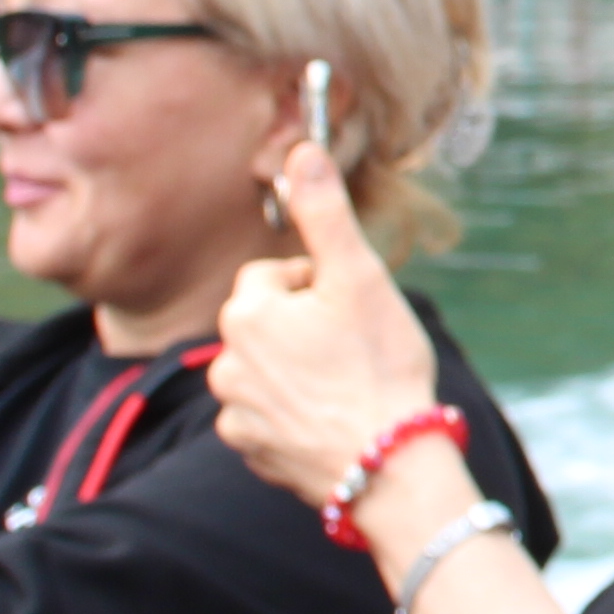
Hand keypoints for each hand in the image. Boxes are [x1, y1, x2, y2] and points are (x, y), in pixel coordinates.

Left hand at [209, 147, 445, 511]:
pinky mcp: (250, 451)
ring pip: (268, 370)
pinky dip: (295, 416)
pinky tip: (333, 423)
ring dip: (298, 372)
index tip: (351, 310)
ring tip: (347, 388)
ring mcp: (234, 412)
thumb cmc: (379, 366)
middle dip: (305, 328)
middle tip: (354, 349)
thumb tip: (300, 149)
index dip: (319, 285)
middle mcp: (225, 362)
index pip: (274, 275)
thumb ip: (323, 211)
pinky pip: (268, 417)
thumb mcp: (357, 276)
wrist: (388, 465)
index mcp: (247, 312)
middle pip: (268, 323)